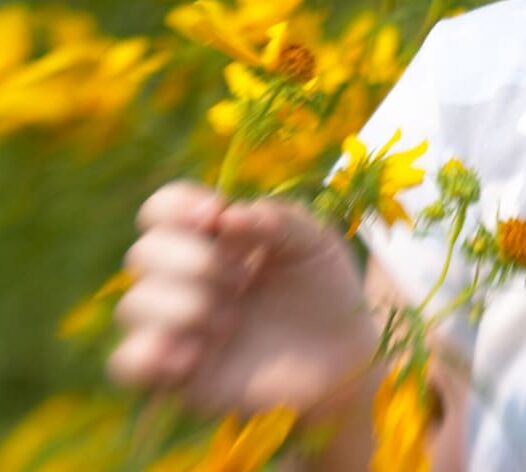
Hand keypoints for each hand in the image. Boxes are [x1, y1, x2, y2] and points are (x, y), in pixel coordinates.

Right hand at [108, 181, 379, 421]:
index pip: (161, 208)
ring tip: (231, 321)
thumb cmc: (324, 286)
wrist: (345, 355)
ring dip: (184, 306)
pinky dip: (151, 353)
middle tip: (242, 279)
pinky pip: (127, 361)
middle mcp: (184, 276)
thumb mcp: (315, 240)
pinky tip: (196, 355)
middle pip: (142, 253)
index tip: (216, 215)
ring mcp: (177, 325)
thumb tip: (227, 217)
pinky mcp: (177, 374)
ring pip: (133, 305)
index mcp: (211, 236)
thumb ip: (278, 218)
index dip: (176, 206)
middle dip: (193, 261)